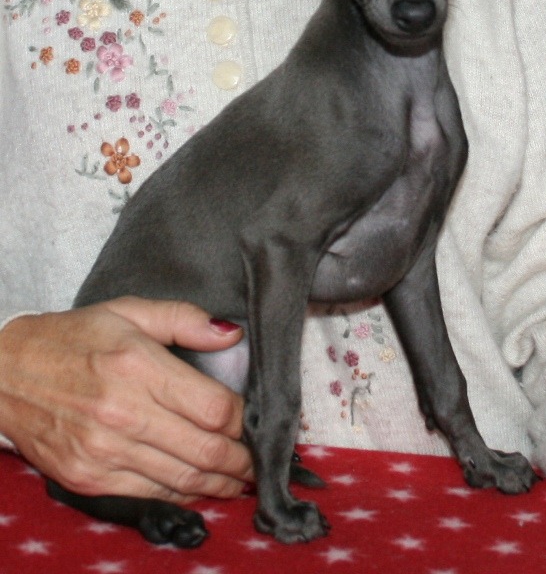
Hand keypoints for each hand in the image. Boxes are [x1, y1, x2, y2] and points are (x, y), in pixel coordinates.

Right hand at [0, 297, 252, 502]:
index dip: (247, 420)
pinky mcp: (88, 478)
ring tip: (240, 478)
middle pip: (206, 450)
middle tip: (260, 461)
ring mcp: (103, 451)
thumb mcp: (128, 311)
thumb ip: (184, 319)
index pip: (215, 407)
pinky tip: (200, 485)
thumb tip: (231, 334)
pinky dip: (183, 493)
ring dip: (221, 483)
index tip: (258, 420)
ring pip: (184, 479)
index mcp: (136, 365)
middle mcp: (122, 413)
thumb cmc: (72, 338)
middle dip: (243, 460)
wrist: (4, 374)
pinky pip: (151, 494)